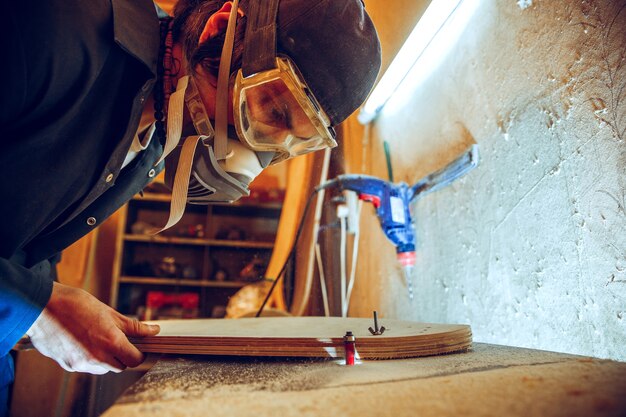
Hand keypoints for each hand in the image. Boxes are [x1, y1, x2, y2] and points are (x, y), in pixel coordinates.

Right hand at [26, 282, 159, 373]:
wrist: (42, 306)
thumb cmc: (77, 304)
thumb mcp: (110, 312)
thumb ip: (134, 326)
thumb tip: (154, 331)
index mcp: (110, 342)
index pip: (134, 360)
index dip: (139, 353)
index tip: (138, 346)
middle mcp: (97, 358)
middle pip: (119, 366)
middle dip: (122, 355)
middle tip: (118, 338)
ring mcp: (81, 364)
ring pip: (102, 369)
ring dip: (106, 358)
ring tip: (97, 337)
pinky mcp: (68, 366)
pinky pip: (86, 367)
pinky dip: (89, 358)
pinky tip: (83, 341)